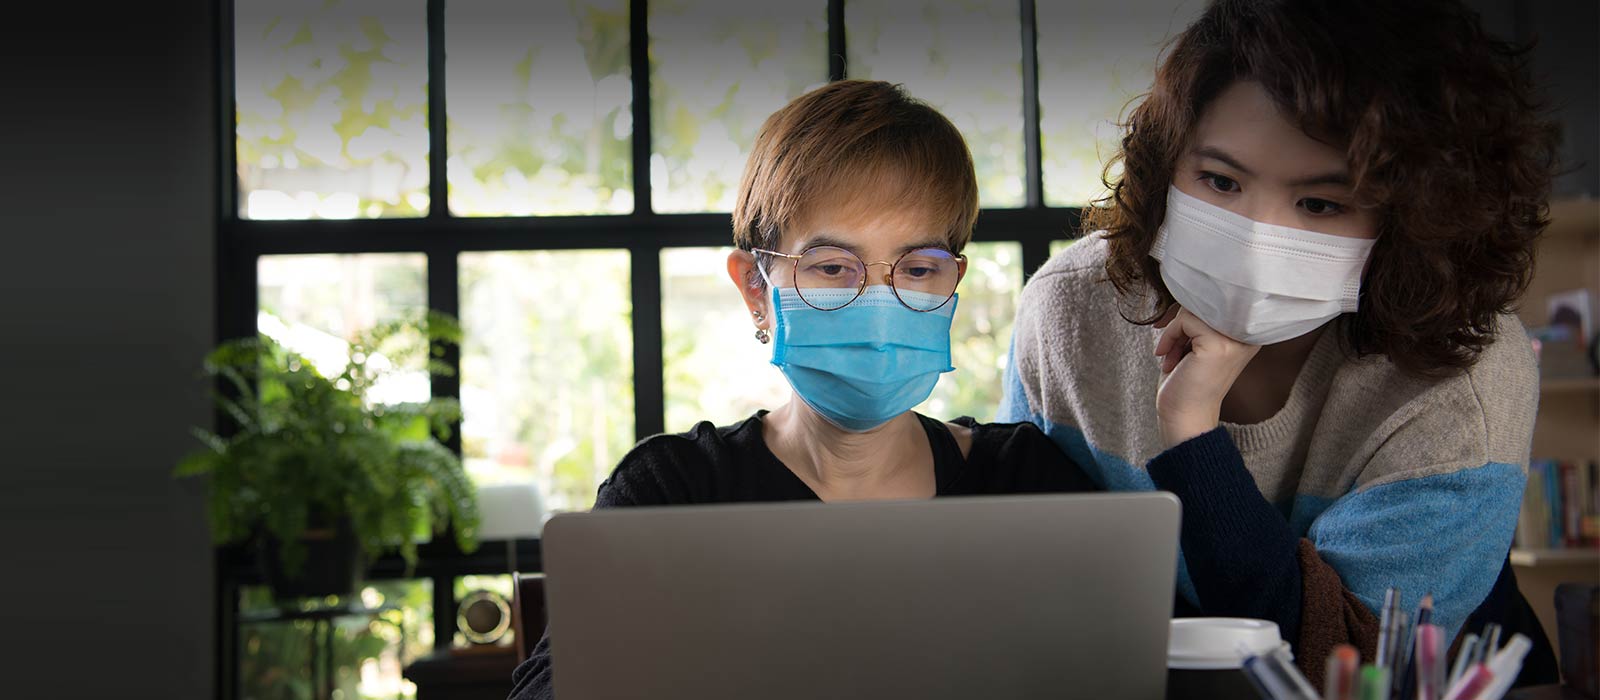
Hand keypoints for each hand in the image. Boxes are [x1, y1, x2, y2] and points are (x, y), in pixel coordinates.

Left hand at [1154, 306, 1260, 447]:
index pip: (1220, 299)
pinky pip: (1186, 320)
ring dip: (1174, 331)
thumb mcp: (1199, 342)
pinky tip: (1167, 357)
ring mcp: (1235, 340)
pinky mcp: (1218, 345)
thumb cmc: (1187, 380)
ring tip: (1172, 355)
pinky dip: (1170, 335)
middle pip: (1207, 300)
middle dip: (1181, 322)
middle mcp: (1249, 334)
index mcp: (1249, 332)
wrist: (1184, 416)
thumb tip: (1189, 288)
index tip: (1177, 335)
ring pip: (1195, 308)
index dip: (1193, 312)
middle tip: (1171, 347)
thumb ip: (1204, 317)